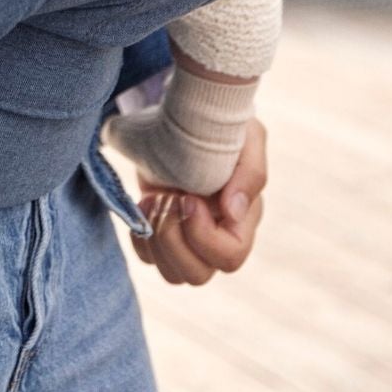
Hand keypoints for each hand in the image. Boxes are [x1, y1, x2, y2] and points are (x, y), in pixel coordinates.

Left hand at [131, 116, 266, 286]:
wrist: (188, 117)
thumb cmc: (224, 127)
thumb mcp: (247, 136)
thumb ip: (251, 172)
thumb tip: (233, 212)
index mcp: (242, 220)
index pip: (230, 256)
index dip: (203, 235)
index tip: (187, 197)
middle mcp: (218, 236)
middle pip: (198, 275)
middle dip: (173, 238)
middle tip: (167, 198)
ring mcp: (189, 239)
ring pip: (173, 274)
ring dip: (155, 238)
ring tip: (153, 199)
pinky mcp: (163, 232)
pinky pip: (149, 259)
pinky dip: (140, 237)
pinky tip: (143, 204)